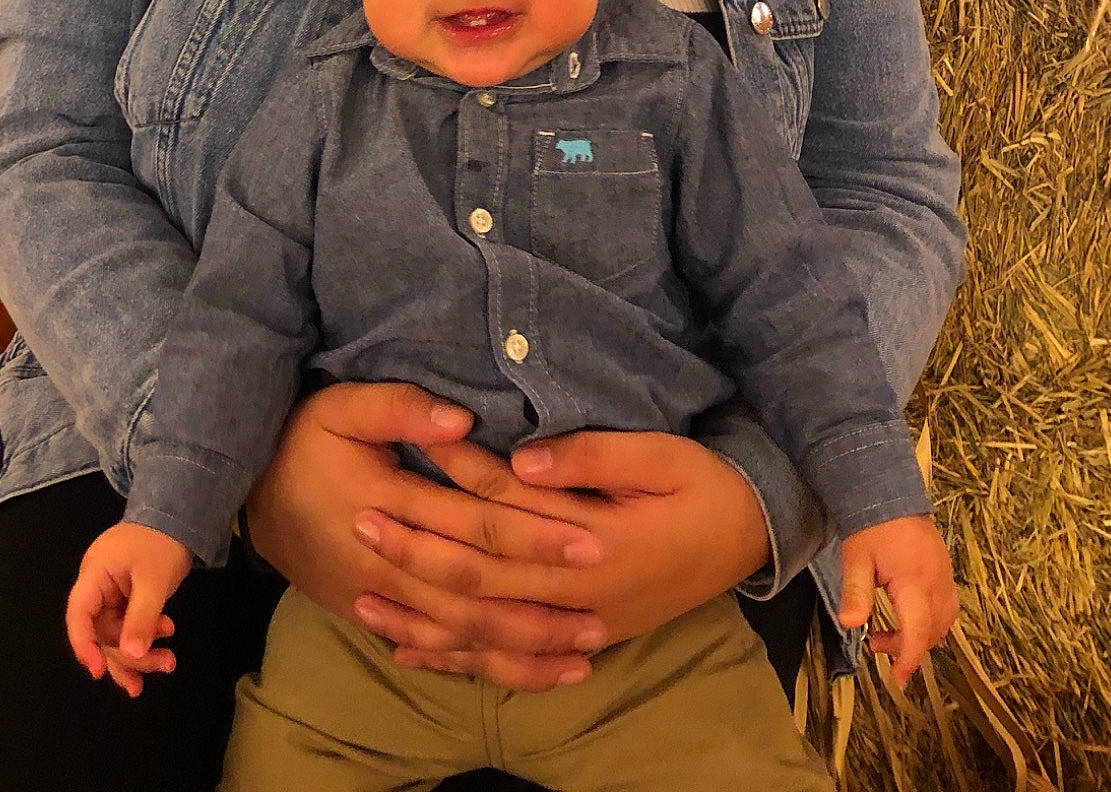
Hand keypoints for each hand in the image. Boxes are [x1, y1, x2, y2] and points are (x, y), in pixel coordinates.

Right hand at [64, 520, 193, 697]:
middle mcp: (98, 585)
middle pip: (102, 631)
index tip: (99, 672)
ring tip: (168, 664)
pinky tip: (164, 640)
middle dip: (130, 653)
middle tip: (163, 665)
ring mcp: (112, 592)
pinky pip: (128, 625)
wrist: (181, 515)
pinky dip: (145, 636)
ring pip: (117, 633)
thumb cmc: (163, 542)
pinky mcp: (126, 597)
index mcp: (94, 573)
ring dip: (141, 651)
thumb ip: (141, 617)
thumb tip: (130, 655)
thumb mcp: (155, 580)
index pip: (78, 615)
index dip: (84, 646)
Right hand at [244, 383, 613, 690]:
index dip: (532, 534)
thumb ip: (399, 408)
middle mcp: (386, 561)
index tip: (590, 540)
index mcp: (386, 501)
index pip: (473, 523)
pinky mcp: (374, 618)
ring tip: (584, 651)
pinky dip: (484, 667)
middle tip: (603, 611)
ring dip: (523, 647)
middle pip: (475, 591)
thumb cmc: (302, 440)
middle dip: (541, 605)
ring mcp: (379, 599)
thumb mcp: (340, 407)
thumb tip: (462, 420)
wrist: (244, 493)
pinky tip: (530, 673)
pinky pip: (435, 651)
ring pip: (459, 634)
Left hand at [357, 429, 770, 685]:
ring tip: (362, 591)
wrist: (751, 537)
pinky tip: (412, 649)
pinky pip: (507, 659)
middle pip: (481, 574)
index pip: (507, 508)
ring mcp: (578, 624)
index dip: (455, 478)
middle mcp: (578, 593)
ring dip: (421, 610)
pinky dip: (456, 656)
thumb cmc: (704, 484)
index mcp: (596, 539)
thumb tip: (520, 455)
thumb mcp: (660, 455)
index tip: (406, 450)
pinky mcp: (580, 638)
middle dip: (416, 547)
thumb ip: (591, 456)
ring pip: (484, 626)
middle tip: (358, 518)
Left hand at [837, 515, 958, 688]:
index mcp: (914, 583)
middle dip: (908, 647)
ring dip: (921, 636)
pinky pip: (948, 608)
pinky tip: (910, 616)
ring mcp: (946, 577)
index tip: (898, 679)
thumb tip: (850, 624)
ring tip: (891, 632)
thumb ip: (856, 592)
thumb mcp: (856, 560)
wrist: (890, 493)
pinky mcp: (946, 572)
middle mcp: (937, 584)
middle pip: (932, 631)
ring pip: (944, 622)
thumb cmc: (871, 528)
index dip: (908, 658)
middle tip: (877, 643)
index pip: (918, 631)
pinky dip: (932, 621)